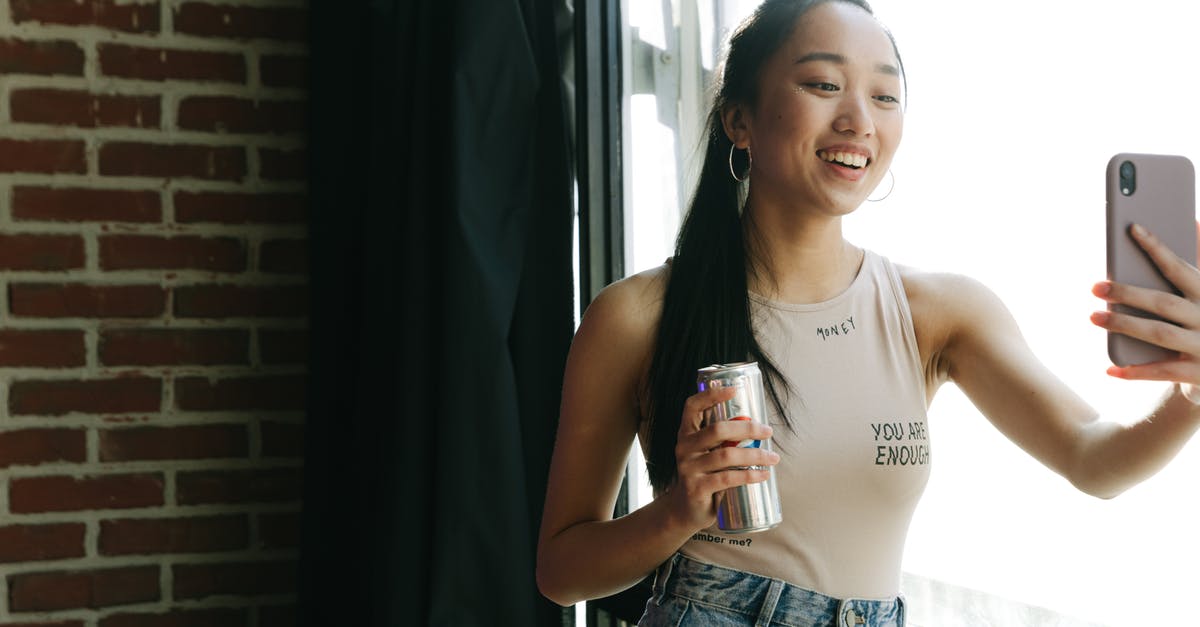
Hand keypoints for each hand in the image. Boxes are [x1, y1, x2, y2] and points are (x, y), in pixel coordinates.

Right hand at [662, 386, 778, 531]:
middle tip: (768, 431)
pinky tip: (763, 475)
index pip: (692, 406)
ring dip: (754, 454)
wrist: (685, 510)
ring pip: (726, 455)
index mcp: (686, 434)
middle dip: (747, 428)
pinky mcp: (697, 488)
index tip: (735, 390)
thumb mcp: (707, 454)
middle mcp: (684, 447)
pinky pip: (727, 478)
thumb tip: (760, 431)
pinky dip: (749, 475)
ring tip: (773, 458)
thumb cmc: (704, 476)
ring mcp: (688, 468)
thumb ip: (724, 442)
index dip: (712, 395)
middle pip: (717, 430)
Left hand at [1091, 222, 1199, 385]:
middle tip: (1096, 286)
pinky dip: (1136, 371)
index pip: (1179, 267)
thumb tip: (1192, 221)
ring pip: (1160, 334)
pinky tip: (1110, 368)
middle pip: (1163, 302)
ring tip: (1094, 317)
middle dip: (1128, 293)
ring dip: (1125, 325)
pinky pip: (1164, 372)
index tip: (1132, 228)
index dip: (1157, 247)